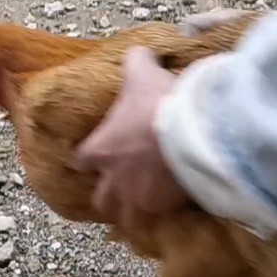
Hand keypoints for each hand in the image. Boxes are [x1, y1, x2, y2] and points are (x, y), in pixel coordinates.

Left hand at [74, 46, 188, 226]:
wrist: (196, 133)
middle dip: (111, 194)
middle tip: (124, 185)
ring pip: (128, 219)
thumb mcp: (143, 73)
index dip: (89, 157)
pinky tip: (172, 210)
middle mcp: (115, 180)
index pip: (80, 160)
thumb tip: (138, 52)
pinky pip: (158, 224)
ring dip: (134, 212)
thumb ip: (136, 61)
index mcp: (100, 150)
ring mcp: (140, 200)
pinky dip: (162, 219)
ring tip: (147, 204)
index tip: (99, 154)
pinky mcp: (166, 211)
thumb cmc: (161, 103)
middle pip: (102, 200)